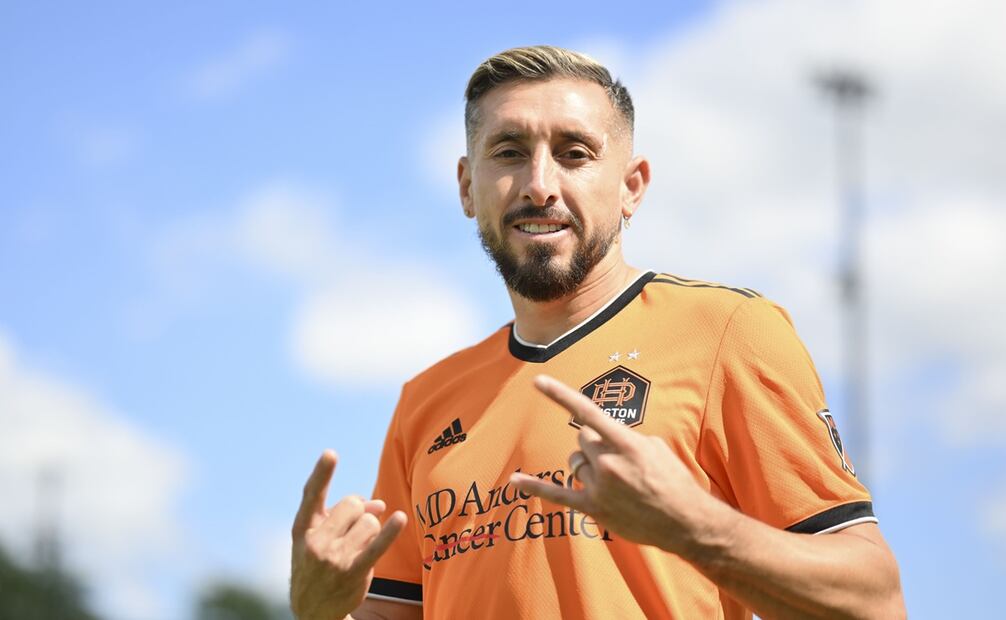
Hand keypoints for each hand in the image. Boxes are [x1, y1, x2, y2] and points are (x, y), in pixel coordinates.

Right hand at [290, 450, 406, 619]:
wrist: (311, 611)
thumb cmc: (317, 564)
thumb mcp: (317, 537)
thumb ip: (342, 514)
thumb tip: (378, 503)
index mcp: (302, 529)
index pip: (312, 495)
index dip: (322, 473)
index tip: (331, 453)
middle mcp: (315, 542)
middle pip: (353, 505)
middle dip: (360, 511)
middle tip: (355, 528)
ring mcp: (334, 558)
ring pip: (369, 522)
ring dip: (372, 530)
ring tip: (359, 546)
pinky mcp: (353, 572)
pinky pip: (377, 545)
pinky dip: (390, 531)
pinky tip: (400, 519)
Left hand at [510, 375, 714, 556]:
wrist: (686, 521)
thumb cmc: (673, 481)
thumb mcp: (655, 448)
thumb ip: (625, 438)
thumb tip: (606, 437)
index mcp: (625, 443)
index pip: (587, 412)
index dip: (559, 394)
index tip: (537, 380)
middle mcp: (608, 463)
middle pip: (582, 438)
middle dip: (595, 443)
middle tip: (618, 459)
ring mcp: (598, 487)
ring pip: (575, 462)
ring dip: (587, 464)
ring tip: (613, 479)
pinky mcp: (593, 508)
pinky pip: (557, 494)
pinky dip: (534, 487)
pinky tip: (514, 481)